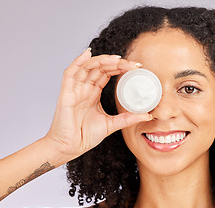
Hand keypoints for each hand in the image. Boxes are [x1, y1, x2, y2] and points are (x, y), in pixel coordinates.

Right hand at [44, 48, 151, 163]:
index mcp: (93, 93)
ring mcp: (75, 89)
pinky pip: (70, 73)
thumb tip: (148, 116)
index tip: (137, 67)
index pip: (107, 73)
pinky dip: (78, 61)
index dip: (120, 67)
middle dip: (116, 63)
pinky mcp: (66, 94)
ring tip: (118, 59)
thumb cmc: (84, 136)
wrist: (69, 148)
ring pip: (87, 67)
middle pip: (100, 67)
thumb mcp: (112, 124)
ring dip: (102, 60)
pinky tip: (88, 53)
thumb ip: (128, 119)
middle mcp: (84, 88)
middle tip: (133, 64)